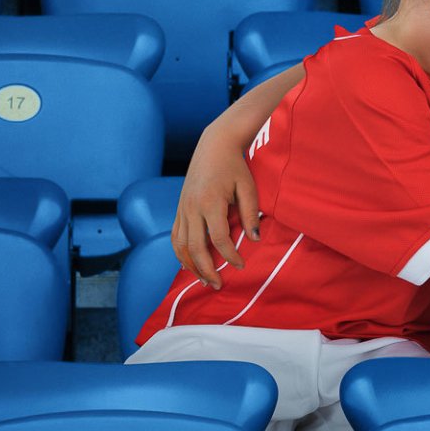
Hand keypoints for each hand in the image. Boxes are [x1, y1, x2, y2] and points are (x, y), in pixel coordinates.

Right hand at [169, 142, 257, 290]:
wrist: (214, 146)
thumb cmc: (235, 166)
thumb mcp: (248, 187)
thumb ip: (250, 214)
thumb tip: (254, 239)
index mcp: (210, 202)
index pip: (219, 239)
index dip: (230, 256)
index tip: (241, 266)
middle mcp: (192, 207)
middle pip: (196, 248)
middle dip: (207, 270)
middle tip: (219, 285)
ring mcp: (182, 208)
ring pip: (180, 245)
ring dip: (191, 266)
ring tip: (204, 280)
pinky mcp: (179, 208)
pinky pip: (175, 236)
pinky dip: (180, 253)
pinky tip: (189, 264)